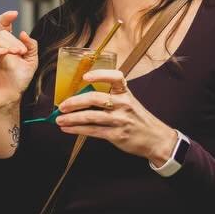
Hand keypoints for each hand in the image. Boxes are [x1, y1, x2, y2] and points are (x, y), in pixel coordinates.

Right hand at [0, 11, 38, 111]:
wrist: (9, 99)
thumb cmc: (18, 82)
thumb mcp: (31, 62)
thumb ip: (31, 46)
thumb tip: (22, 32)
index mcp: (5, 45)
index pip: (3, 27)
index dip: (6, 18)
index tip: (14, 14)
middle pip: (0, 35)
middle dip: (12, 41)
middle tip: (21, 51)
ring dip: (5, 45)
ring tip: (15, 53)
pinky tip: (3, 54)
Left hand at [56, 69, 175, 162]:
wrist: (155, 139)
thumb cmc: (138, 118)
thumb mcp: (129, 102)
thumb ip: (111, 97)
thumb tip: (81, 97)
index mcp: (126, 93)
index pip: (115, 77)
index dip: (100, 74)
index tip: (85, 77)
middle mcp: (123, 104)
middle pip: (95, 98)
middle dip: (75, 101)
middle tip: (62, 105)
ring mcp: (120, 120)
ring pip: (91, 117)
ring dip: (72, 118)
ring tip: (59, 119)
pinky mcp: (117, 135)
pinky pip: (93, 131)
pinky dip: (77, 130)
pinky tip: (67, 128)